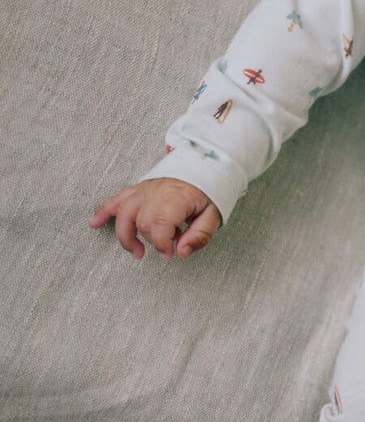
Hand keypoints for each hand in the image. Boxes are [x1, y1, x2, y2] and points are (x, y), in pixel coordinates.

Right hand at [89, 179, 221, 260]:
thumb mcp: (213, 215)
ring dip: (125, 234)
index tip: (168, 253)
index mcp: (178, 196)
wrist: (203, 168)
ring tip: (135, 251)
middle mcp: (157, 191)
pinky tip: (94, 223)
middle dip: (150, 240)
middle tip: (164, 250)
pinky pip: (117, 199)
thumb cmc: (207, 193)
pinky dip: (104, 211)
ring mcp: (145, 188)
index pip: (159, 221)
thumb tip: (181, 253)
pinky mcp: (138, 188)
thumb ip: (200, 236)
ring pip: (124, 211)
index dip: (161, 243)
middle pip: (142, 219)